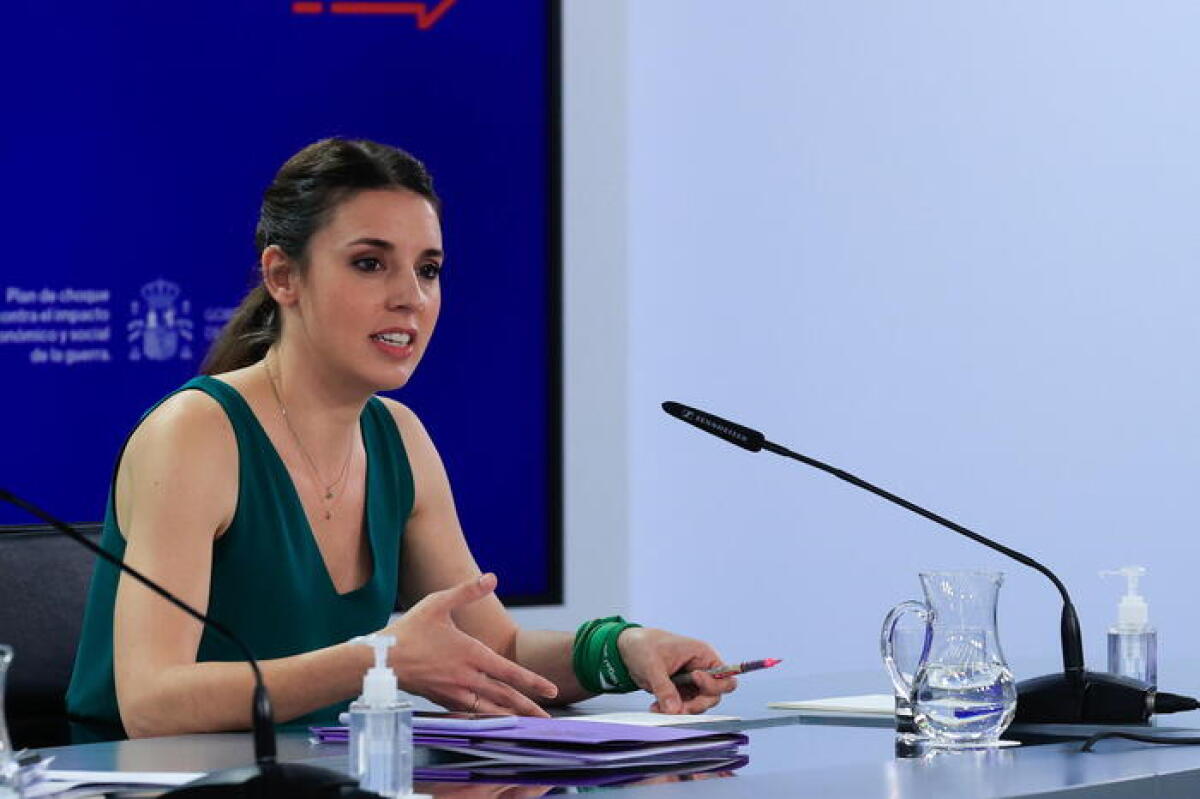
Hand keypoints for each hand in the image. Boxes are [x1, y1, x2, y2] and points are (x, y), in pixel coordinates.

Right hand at [380, 573, 557, 715]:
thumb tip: (492, 577)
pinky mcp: (443, 701)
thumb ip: (468, 591)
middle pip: (504, 697)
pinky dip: (488, 719)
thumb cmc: (409, 630)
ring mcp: (454, 693)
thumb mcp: (438, 603)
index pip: (509, 672)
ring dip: (512, 717)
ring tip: (529, 725)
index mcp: (471, 655)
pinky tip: (496, 721)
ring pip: (490, 710)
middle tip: (548, 720)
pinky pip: (472, 713)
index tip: (552, 690)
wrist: (380, 660)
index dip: (533, 682)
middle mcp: (466, 678)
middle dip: (529, 708)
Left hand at [616, 627, 736, 713]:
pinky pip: (683, 707)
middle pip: (714, 696)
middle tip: (677, 708)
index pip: (725, 677)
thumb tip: (674, 710)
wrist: (628, 649)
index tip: (694, 678)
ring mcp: (692, 683)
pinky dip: (671, 711)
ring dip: (681, 710)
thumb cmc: (644, 646)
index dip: (714, 684)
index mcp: (703, 655)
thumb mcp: (652, 665)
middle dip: (696, 705)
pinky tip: (656, 707)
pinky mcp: (681, 692)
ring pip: (699, 705)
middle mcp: (702, 670)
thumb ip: (664, 688)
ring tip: (658, 707)